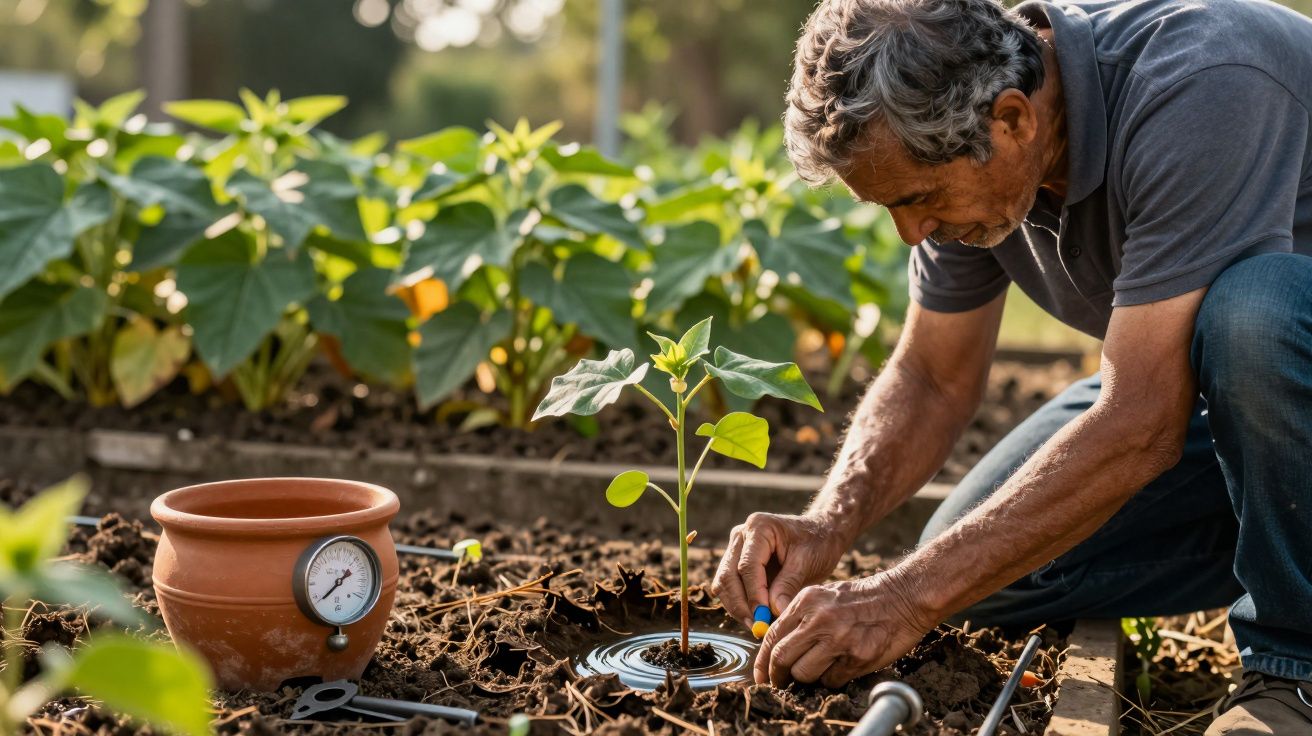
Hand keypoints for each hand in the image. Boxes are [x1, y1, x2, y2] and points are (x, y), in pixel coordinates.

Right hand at [711, 512, 849, 627]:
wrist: (821, 534)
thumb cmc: (817, 543)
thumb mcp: (807, 562)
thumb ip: (788, 585)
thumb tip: (773, 612)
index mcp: (759, 527)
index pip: (747, 566)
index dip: (754, 594)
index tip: (763, 617)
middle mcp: (741, 535)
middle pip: (728, 575)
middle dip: (740, 604)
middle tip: (756, 627)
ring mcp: (737, 548)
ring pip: (724, 583)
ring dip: (737, 607)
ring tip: (758, 625)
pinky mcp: (737, 561)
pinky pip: (730, 586)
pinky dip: (740, 603)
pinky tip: (757, 617)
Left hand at [755, 570, 934, 687]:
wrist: (902, 597)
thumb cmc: (861, 598)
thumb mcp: (824, 596)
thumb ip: (799, 618)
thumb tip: (776, 648)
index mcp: (806, 602)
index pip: (772, 637)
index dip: (763, 661)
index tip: (762, 674)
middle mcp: (819, 620)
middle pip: (782, 658)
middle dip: (777, 676)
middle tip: (780, 683)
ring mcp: (838, 639)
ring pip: (804, 674)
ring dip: (807, 678)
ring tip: (820, 668)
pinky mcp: (857, 657)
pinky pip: (831, 680)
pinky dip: (832, 679)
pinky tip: (843, 664)